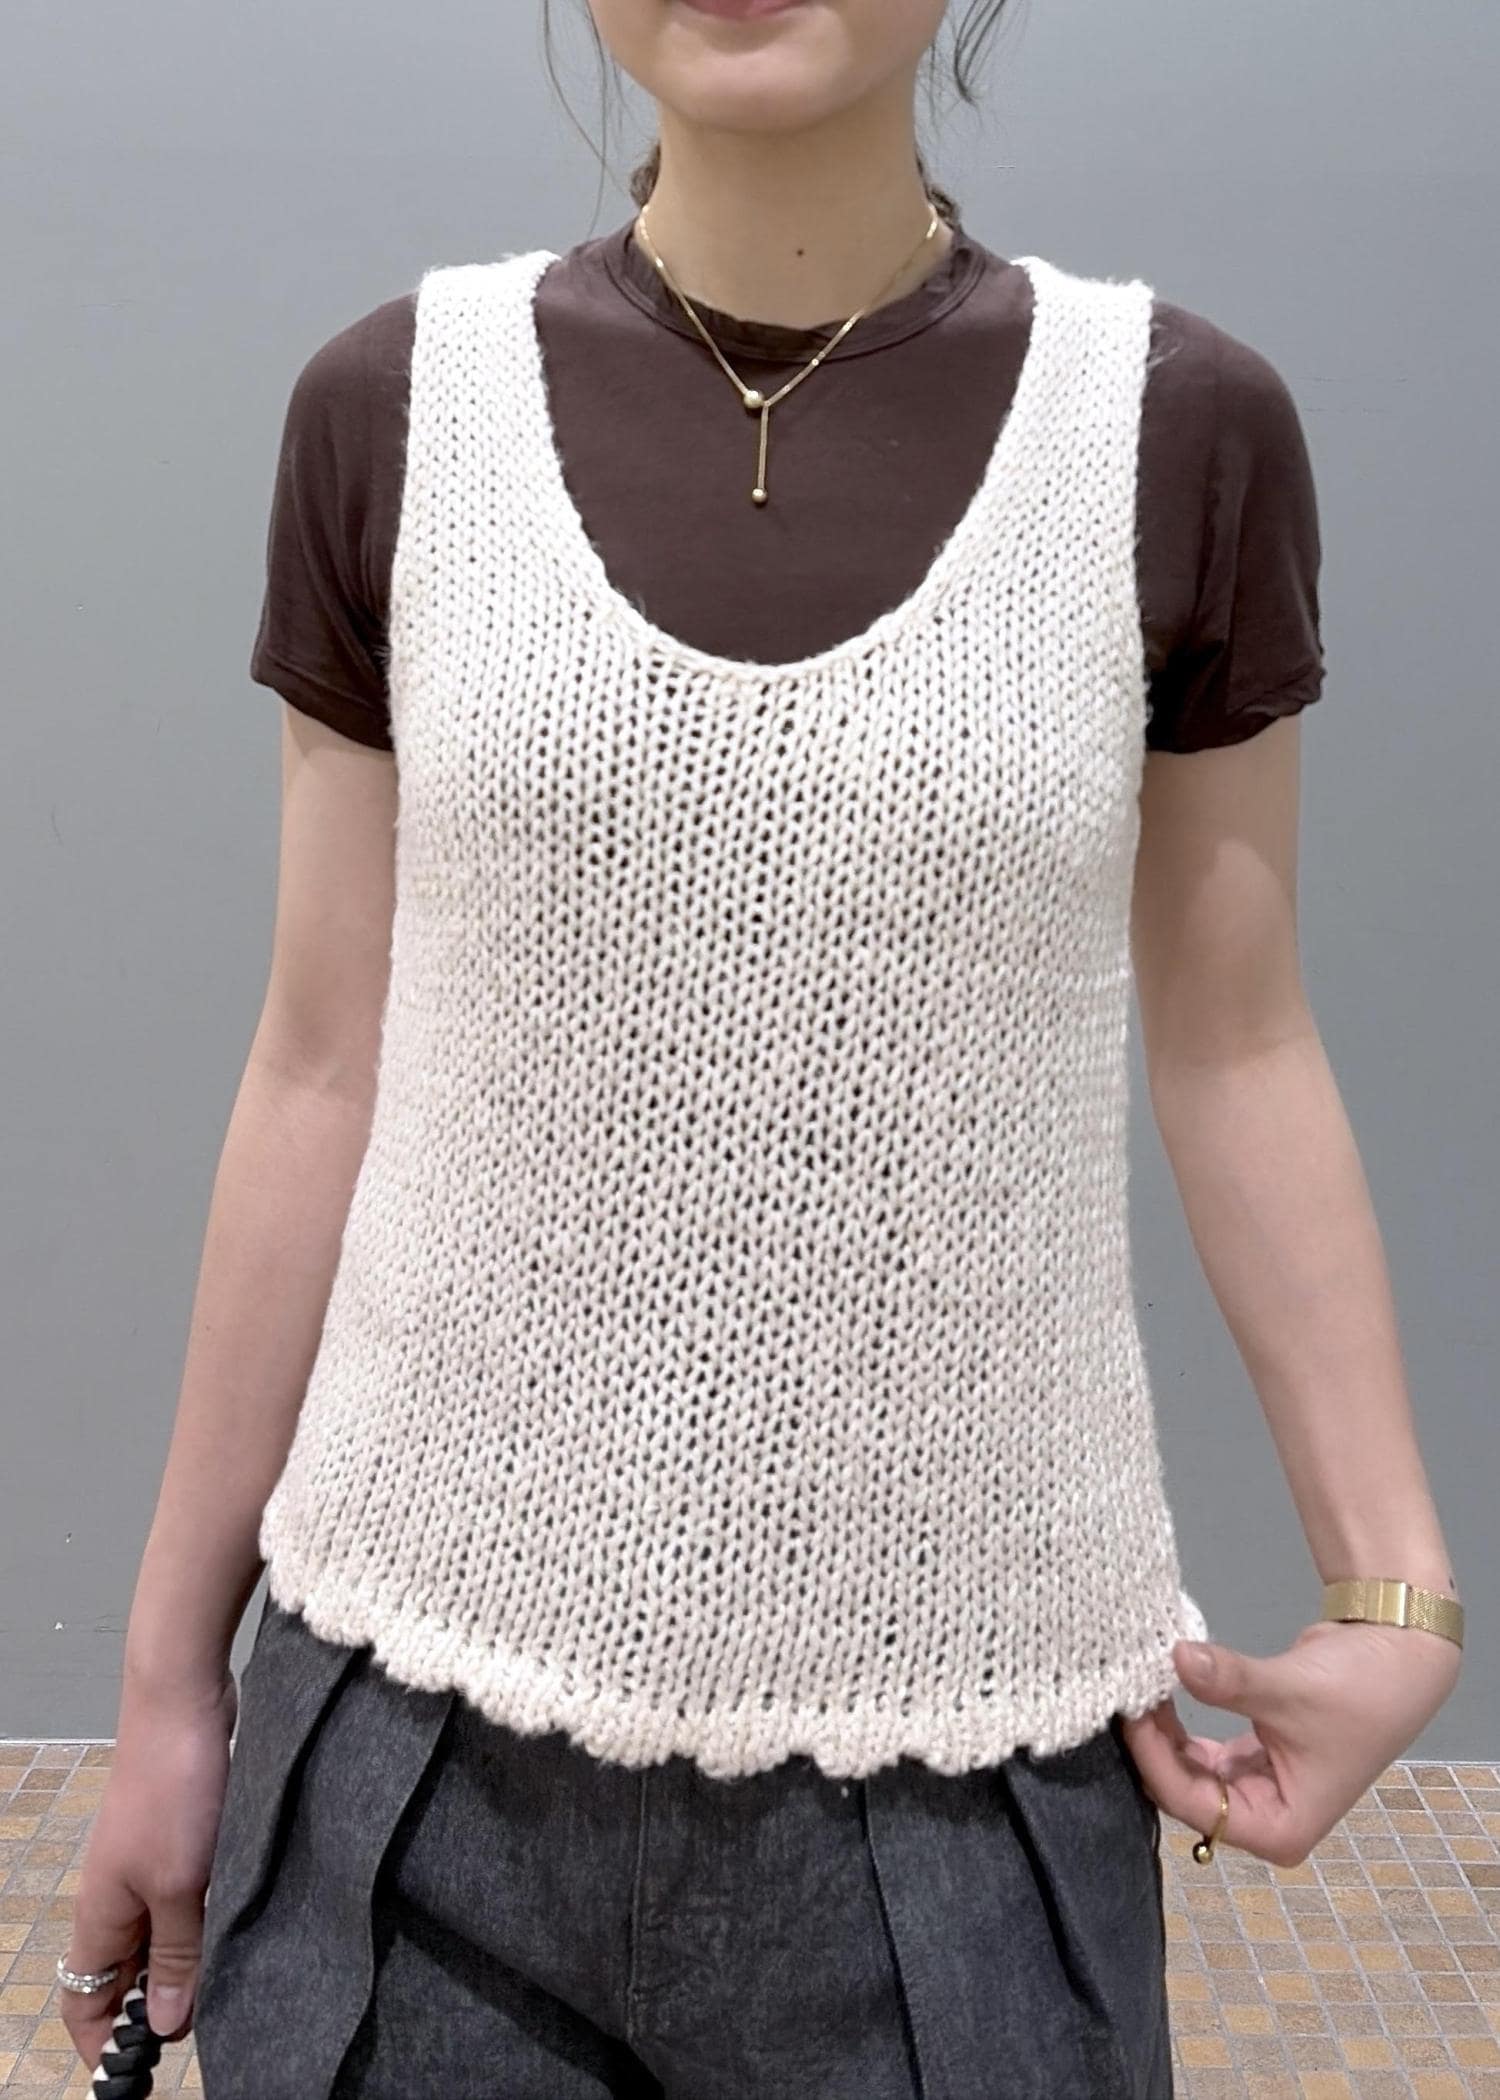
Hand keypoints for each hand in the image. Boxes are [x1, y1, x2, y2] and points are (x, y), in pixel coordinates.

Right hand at [58, 1666, 237, 2068]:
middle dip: (158, 2006)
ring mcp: (149, 1863)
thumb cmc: (174, 1788)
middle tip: (205, 2027)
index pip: (83, 2001)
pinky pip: (189, 1896)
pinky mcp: (183, 1836)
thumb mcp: (181, 1885)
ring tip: (235, 1976)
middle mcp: (117, 1894)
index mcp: (100, 1916)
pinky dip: (209, 1916)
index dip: (105, 2043)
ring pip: (163, 1935)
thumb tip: (167, 2024)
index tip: (139, 2074)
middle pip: (126, 1974)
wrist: (186, 1699)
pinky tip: (244, 1919)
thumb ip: (178, 1955)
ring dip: (191, 1959)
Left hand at [1119, 1618, 1462, 1866]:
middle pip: (1185, 1795)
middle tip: (1123, 1697)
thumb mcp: (1290, 1690)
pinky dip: (1177, 1727)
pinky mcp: (1250, 1758)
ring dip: (1162, 1736)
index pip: (1196, 1806)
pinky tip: (1158, 1694)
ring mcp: (1257, 1790)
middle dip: (1152, 1749)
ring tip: (1136, 1690)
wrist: (1396, 1654)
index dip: (1156, 1759)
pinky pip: (1198, 1753)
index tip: (1131, 1712)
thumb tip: (1176, 1658)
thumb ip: (1229, 1681)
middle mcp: (1266, 1820)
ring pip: (1187, 1774)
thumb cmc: (1360, 1689)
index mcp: (1281, 1829)